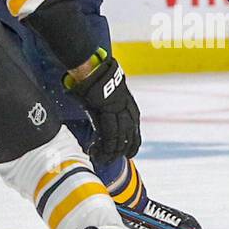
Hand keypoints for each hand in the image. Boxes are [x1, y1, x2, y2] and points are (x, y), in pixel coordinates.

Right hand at [65, 50, 140, 164]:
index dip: (133, 141)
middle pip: (129, 134)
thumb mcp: (111, 92)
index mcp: (129, 104)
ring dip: (113, 151)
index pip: (134, 128)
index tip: (131, 152)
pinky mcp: (105, 112)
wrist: (93, 68)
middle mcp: (126, 108)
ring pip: (119, 137)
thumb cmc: (98, 78)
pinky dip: (104, 145)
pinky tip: (100, 152)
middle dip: (126, 149)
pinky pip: (108, 134)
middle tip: (121, 159)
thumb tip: (106, 111)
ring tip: (107, 159)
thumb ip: (112, 104)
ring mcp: (116, 110)